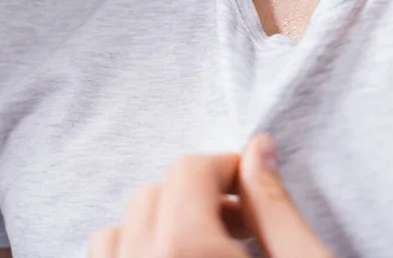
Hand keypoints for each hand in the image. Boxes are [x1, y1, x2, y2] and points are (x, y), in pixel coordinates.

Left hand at [88, 134, 334, 256]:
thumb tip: (258, 146)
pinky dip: (132, 252)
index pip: (188, 172)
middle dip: (197, 196)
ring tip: (204, 247)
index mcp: (186, 256)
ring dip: (159, 225)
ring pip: (116, 233)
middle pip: (152, 196)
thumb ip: (276, 206)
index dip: (226, 167)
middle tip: (242, 223)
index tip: (251, 184)